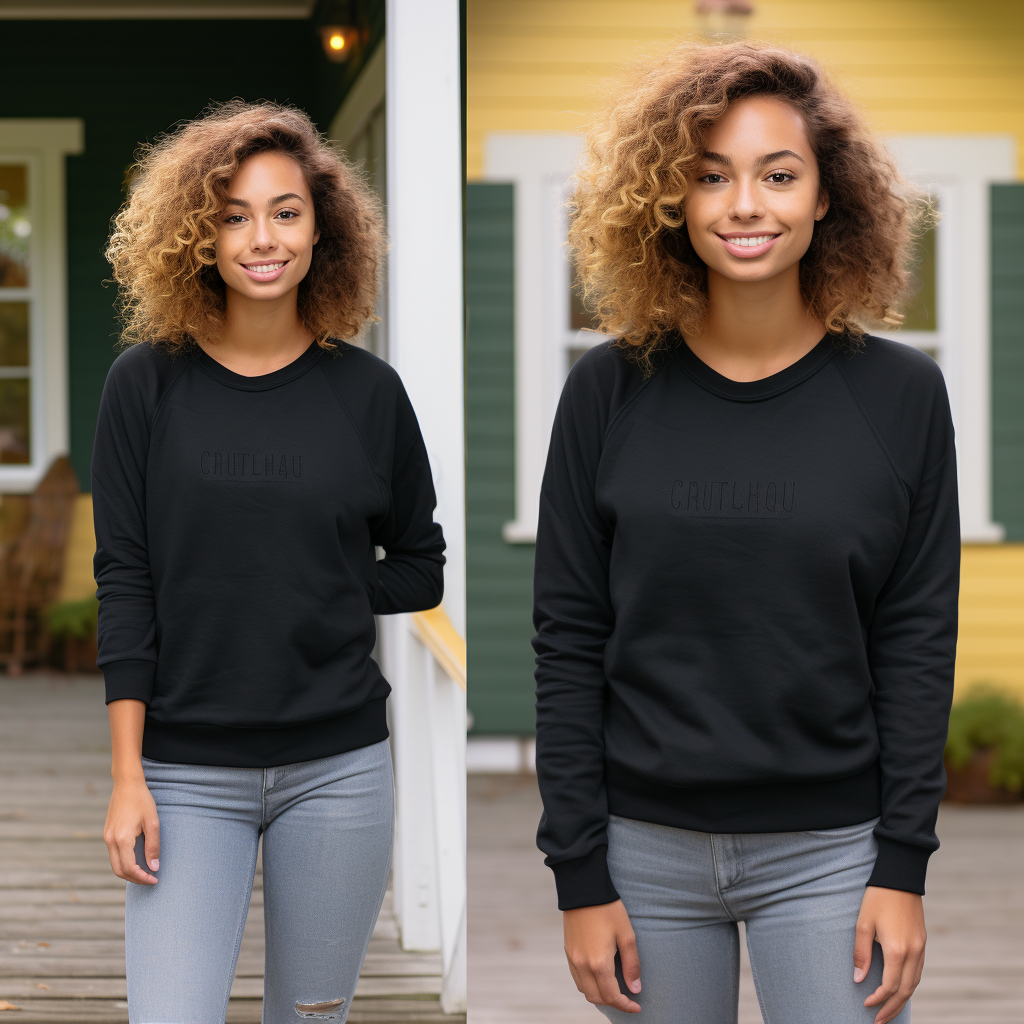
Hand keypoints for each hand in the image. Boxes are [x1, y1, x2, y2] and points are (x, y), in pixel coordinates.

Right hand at [103, 777, 159, 884]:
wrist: (126, 784)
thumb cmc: (142, 801)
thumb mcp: (153, 822)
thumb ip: (153, 846)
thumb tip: (154, 867)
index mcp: (122, 839)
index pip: (130, 868)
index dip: (142, 877)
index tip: (155, 879)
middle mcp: (110, 841)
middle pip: (119, 871)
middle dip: (135, 878)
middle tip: (151, 879)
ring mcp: (106, 838)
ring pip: (115, 864)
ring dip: (129, 871)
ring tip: (146, 871)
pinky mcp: (107, 834)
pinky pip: (114, 854)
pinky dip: (125, 861)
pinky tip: (138, 859)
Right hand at [563, 899, 640, 1012]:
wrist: (584, 888)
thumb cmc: (608, 909)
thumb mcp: (627, 934)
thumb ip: (632, 964)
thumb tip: (635, 988)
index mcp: (599, 963)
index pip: (612, 996)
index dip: (626, 1005)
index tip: (637, 1006)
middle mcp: (582, 965)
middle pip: (596, 997)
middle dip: (613, 1002)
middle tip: (627, 998)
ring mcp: (573, 958)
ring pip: (584, 990)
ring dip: (599, 994)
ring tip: (614, 988)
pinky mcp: (568, 951)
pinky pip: (577, 977)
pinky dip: (588, 984)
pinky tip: (599, 976)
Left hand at [854, 885, 925, 1023]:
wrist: (899, 877)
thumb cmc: (877, 898)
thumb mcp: (863, 923)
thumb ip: (861, 953)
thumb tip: (858, 978)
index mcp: (897, 950)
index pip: (890, 986)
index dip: (878, 999)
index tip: (866, 1005)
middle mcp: (913, 953)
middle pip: (906, 991)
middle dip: (892, 1008)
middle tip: (878, 1020)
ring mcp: (921, 948)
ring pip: (915, 983)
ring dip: (902, 999)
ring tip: (888, 1010)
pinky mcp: (922, 942)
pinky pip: (918, 971)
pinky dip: (910, 985)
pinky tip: (900, 989)